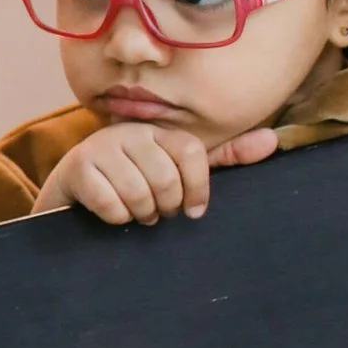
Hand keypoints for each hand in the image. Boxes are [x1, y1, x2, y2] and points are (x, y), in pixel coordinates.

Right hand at [33, 120, 278, 226]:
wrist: (74, 195)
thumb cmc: (134, 182)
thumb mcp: (179, 169)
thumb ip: (224, 156)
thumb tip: (273, 140)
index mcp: (156, 129)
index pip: (191, 151)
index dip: (198, 187)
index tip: (194, 210)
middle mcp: (128, 131)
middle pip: (166, 177)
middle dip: (165, 206)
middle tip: (156, 212)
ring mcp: (98, 147)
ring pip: (139, 192)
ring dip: (141, 214)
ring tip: (137, 213)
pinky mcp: (77, 168)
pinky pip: (111, 203)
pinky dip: (116, 218)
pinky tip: (111, 213)